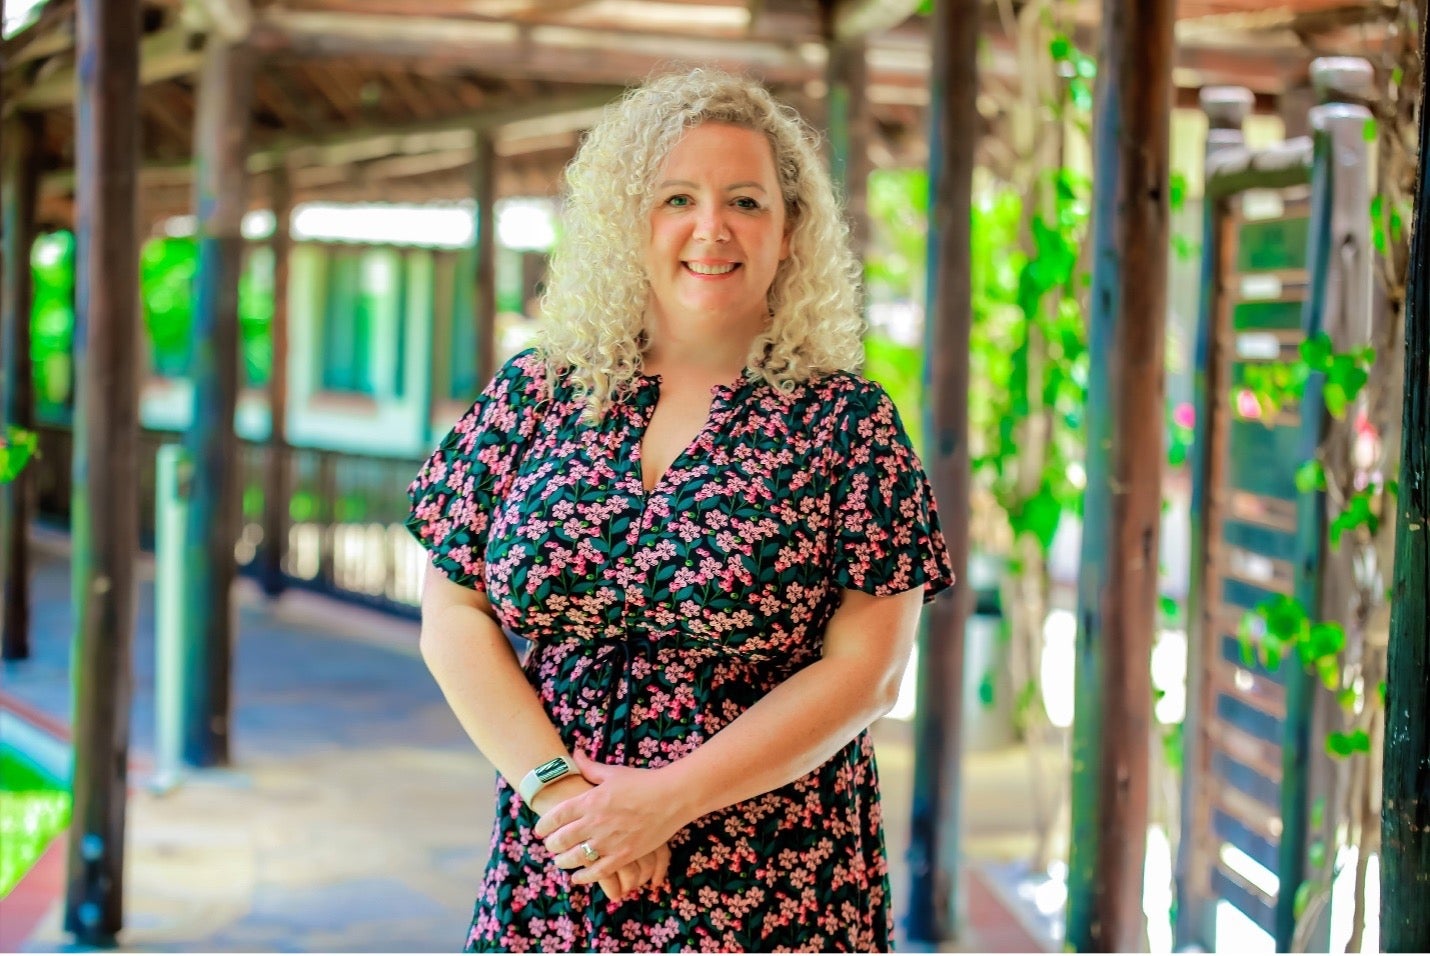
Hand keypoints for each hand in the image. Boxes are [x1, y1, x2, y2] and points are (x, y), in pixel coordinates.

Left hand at [528, 769, 669, 901]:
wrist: (672, 797)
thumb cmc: (643, 781)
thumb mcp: (613, 772)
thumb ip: (590, 767)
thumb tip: (575, 753)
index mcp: (590, 800)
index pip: (556, 816)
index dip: (543, 825)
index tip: (540, 830)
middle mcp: (595, 822)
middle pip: (561, 840)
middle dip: (551, 845)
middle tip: (551, 846)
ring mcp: (609, 841)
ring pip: (575, 858)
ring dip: (563, 862)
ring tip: (561, 861)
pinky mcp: (623, 855)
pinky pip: (597, 872)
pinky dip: (584, 877)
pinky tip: (579, 877)